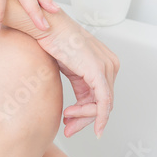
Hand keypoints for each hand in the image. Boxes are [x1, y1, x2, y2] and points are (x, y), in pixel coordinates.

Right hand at [34, 16, 119, 137]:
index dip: (85, 113)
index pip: (100, 96)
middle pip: (103, 103)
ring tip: (66, 120)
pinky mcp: (99, 72)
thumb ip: (78, 83)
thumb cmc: (53, 41)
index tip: (68, 122)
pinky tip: (94, 130)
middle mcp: (110, 65)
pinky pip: (103, 103)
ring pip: (102, 106)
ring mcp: (106, 68)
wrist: (46, 26)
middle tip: (68, 130)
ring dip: (83, 118)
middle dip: (84, 119)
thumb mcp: (68, 67)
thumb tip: (73, 104)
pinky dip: (99, 118)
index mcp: (104, 62)